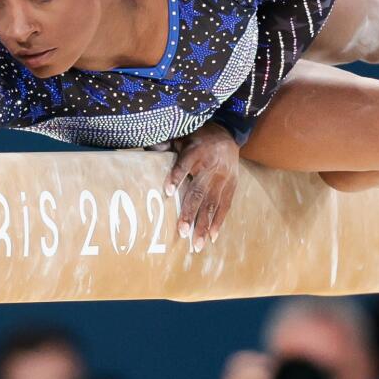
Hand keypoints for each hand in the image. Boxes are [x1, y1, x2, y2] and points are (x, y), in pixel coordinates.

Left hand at [165, 122, 238, 249]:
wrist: (229, 134)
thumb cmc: (198, 138)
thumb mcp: (182, 135)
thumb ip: (166, 144)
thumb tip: (147, 148)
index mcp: (196, 152)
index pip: (184, 165)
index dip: (176, 177)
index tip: (167, 191)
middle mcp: (211, 167)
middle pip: (199, 192)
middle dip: (190, 213)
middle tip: (182, 232)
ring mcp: (223, 179)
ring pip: (212, 204)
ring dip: (204, 225)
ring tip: (197, 244)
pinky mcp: (231, 186)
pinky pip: (225, 206)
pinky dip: (218, 222)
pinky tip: (212, 237)